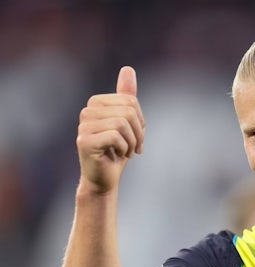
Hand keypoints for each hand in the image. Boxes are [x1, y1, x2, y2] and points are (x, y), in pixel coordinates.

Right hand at [76, 66, 144, 193]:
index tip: (136, 137)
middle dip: (138, 133)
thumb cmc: (117, 151)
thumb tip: (128, 68)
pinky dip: (124, 148)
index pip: (131, 102)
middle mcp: (86, 111)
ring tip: (126, 151)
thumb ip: (126, 97)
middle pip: (128, 111)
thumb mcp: (127, 122)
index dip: (140, 121)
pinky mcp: (84, 141)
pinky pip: (116, 136)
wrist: (105, 178)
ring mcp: (83, 126)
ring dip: (132, 142)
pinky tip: (117, 155)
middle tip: (134, 147)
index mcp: (96, 103)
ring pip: (123, 123)